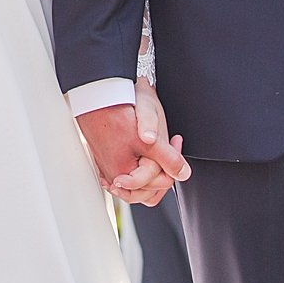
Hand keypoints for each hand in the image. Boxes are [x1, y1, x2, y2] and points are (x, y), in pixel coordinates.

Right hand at [77, 84, 189, 206]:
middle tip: (168, 145)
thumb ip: (169, 160)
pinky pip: (127, 174)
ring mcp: (109, 168)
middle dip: (162, 169)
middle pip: (149, 187)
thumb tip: (183, 174)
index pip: (159, 183)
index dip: (172, 164)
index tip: (174, 142)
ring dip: (152, 170)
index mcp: (125, 174)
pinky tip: (144, 150)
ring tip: (158, 150)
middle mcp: (114, 175)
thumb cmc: (120, 112)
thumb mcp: (152, 138)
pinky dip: (139, 166)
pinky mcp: (106, 160)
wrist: (99, 94)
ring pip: (138, 183)